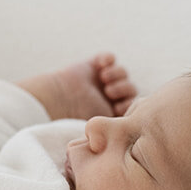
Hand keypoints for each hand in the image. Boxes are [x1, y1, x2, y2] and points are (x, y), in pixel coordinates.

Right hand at [17, 53, 137, 120]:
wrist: (57, 99)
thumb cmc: (75, 116)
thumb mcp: (102, 125)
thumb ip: (117, 126)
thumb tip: (132, 132)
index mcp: (113, 110)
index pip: (133, 103)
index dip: (130, 102)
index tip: (117, 106)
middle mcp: (109, 95)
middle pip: (130, 87)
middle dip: (123, 88)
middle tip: (109, 92)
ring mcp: (102, 79)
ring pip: (122, 72)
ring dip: (117, 74)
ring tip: (104, 79)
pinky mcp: (94, 65)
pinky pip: (109, 57)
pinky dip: (108, 59)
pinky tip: (101, 66)